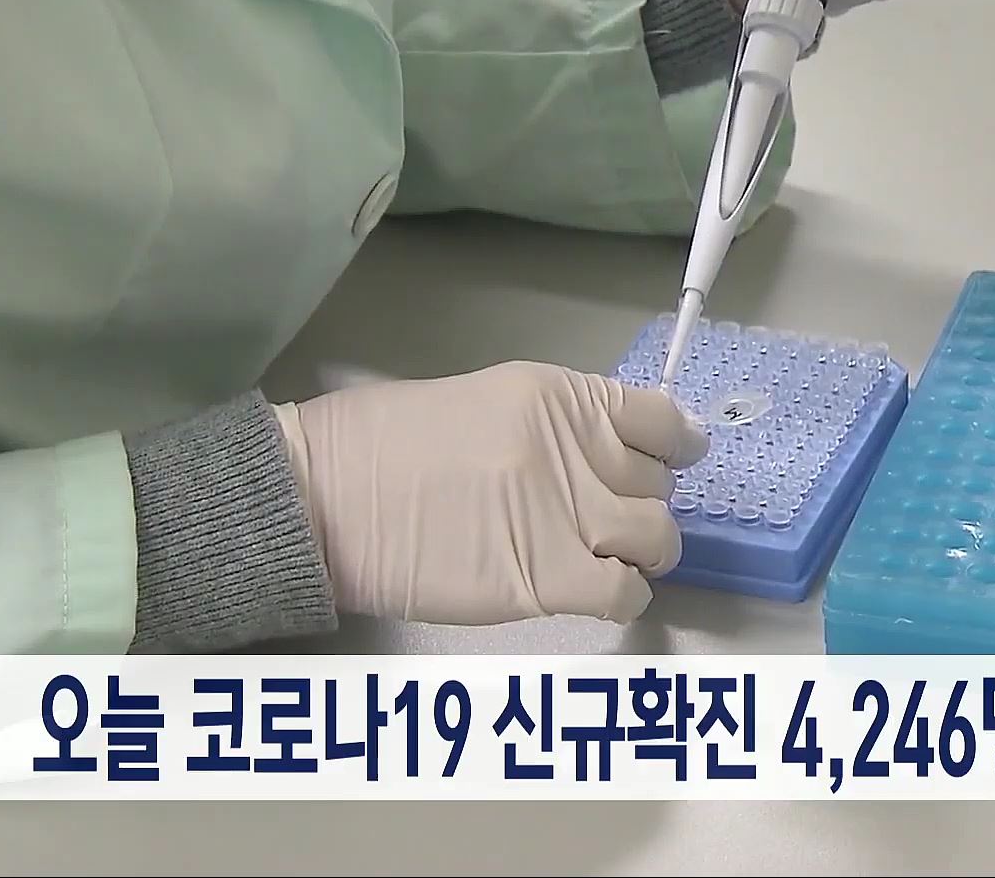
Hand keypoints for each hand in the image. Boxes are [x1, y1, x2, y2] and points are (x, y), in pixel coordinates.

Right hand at [272, 362, 708, 625]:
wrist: (320, 496)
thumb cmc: (380, 446)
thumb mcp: (482, 402)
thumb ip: (552, 427)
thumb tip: (604, 457)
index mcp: (556, 396)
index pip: (660, 418)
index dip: (674, 446)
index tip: (668, 462)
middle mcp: (573, 451)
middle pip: (659, 486)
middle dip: (641, 505)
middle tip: (605, 520)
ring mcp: (564, 516)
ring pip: (658, 540)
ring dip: (641, 554)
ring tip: (606, 560)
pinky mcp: (544, 579)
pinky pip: (625, 593)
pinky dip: (623, 597)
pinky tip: (593, 592)